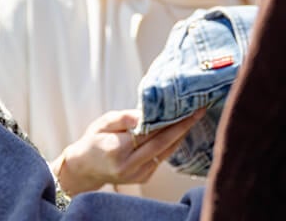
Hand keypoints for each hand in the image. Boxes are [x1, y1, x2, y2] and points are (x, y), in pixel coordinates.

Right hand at [50, 108, 205, 195]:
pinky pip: (162, 158)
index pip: (148, 132)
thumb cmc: (94, 141)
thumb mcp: (103, 122)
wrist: (86, 168)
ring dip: (181, 135)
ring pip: (165, 152)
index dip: (167, 120)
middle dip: (182, 126)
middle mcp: (129, 165)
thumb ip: (124, 117)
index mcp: (116, 150)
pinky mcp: (144, 178)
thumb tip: (145, 114)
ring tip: (194, 117)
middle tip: (198, 111)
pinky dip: (171, 144)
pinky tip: (179, 131)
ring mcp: (138, 175)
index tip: (183, 107)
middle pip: (161, 143)